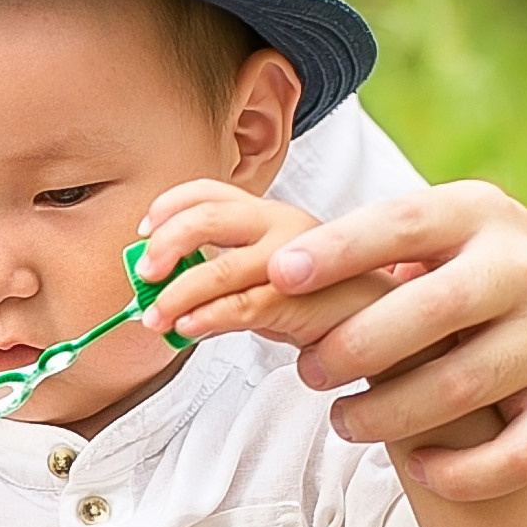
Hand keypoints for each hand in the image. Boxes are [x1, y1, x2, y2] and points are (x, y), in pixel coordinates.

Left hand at [131, 181, 393, 350]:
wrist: (385, 334)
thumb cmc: (321, 304)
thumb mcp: (266, 279)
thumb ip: (220, 275)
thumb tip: (159, 292)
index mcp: (269, 214)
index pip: (208, 191)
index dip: (167, 207)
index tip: (142, 234)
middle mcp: (282, 226)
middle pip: (205, 217)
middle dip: (163, 245)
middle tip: (143, 276)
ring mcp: (294, 262)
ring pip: (216, 269)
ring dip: (174, 297)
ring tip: (154, 320)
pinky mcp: (301, 302)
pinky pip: (240, 308)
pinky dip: (203, 319)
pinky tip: (186, 330)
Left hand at [262, 183, 526, 499]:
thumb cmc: (486, 278)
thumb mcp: (447, 238)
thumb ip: (377, 248)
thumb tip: (268, 269)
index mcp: (479, 216)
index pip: (404, 224)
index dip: (341, 250)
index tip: (281, 275)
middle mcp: (526, 268)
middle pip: (432, 312)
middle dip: (356, 348)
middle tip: (307, 371)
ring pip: (461, 388)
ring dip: (389, 415)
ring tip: (345, 422)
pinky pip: (516, 453)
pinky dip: (461, 472)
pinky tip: (421, 469)